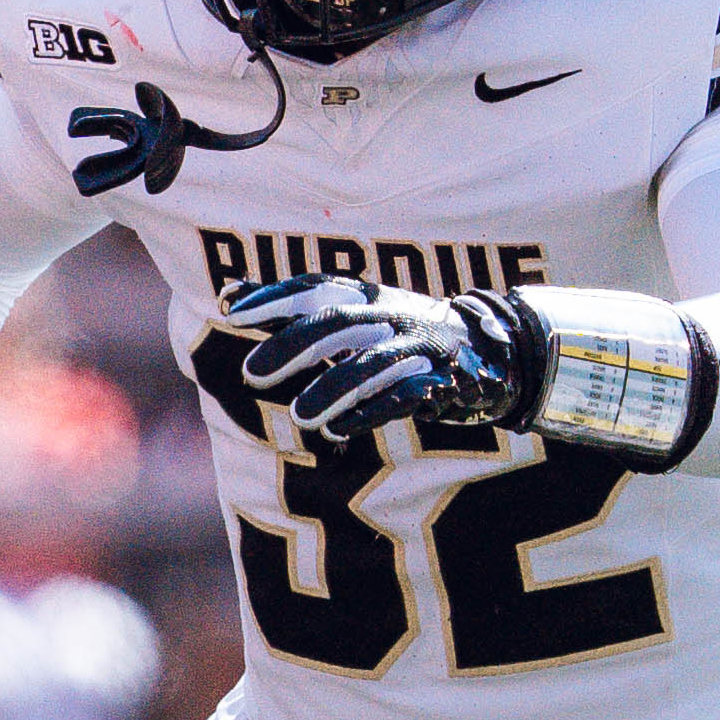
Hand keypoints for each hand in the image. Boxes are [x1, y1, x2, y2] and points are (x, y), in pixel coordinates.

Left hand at [221, 273, 521, 441]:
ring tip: (299, 416)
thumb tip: (229, 294)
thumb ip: (293, 305)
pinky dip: (369, 413)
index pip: (316, 288)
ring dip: (333, 390)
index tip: (232, 311)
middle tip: (251, 374)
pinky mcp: (442, 381)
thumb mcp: (353, 310)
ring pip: (372, 365)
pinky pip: (403, 398)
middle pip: (339, 323)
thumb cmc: (400, 331)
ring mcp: (418, 347)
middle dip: (293, 345)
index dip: (275, 297)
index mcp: (367, 295)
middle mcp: (391, 314)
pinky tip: (336, 431)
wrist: (490, 348)